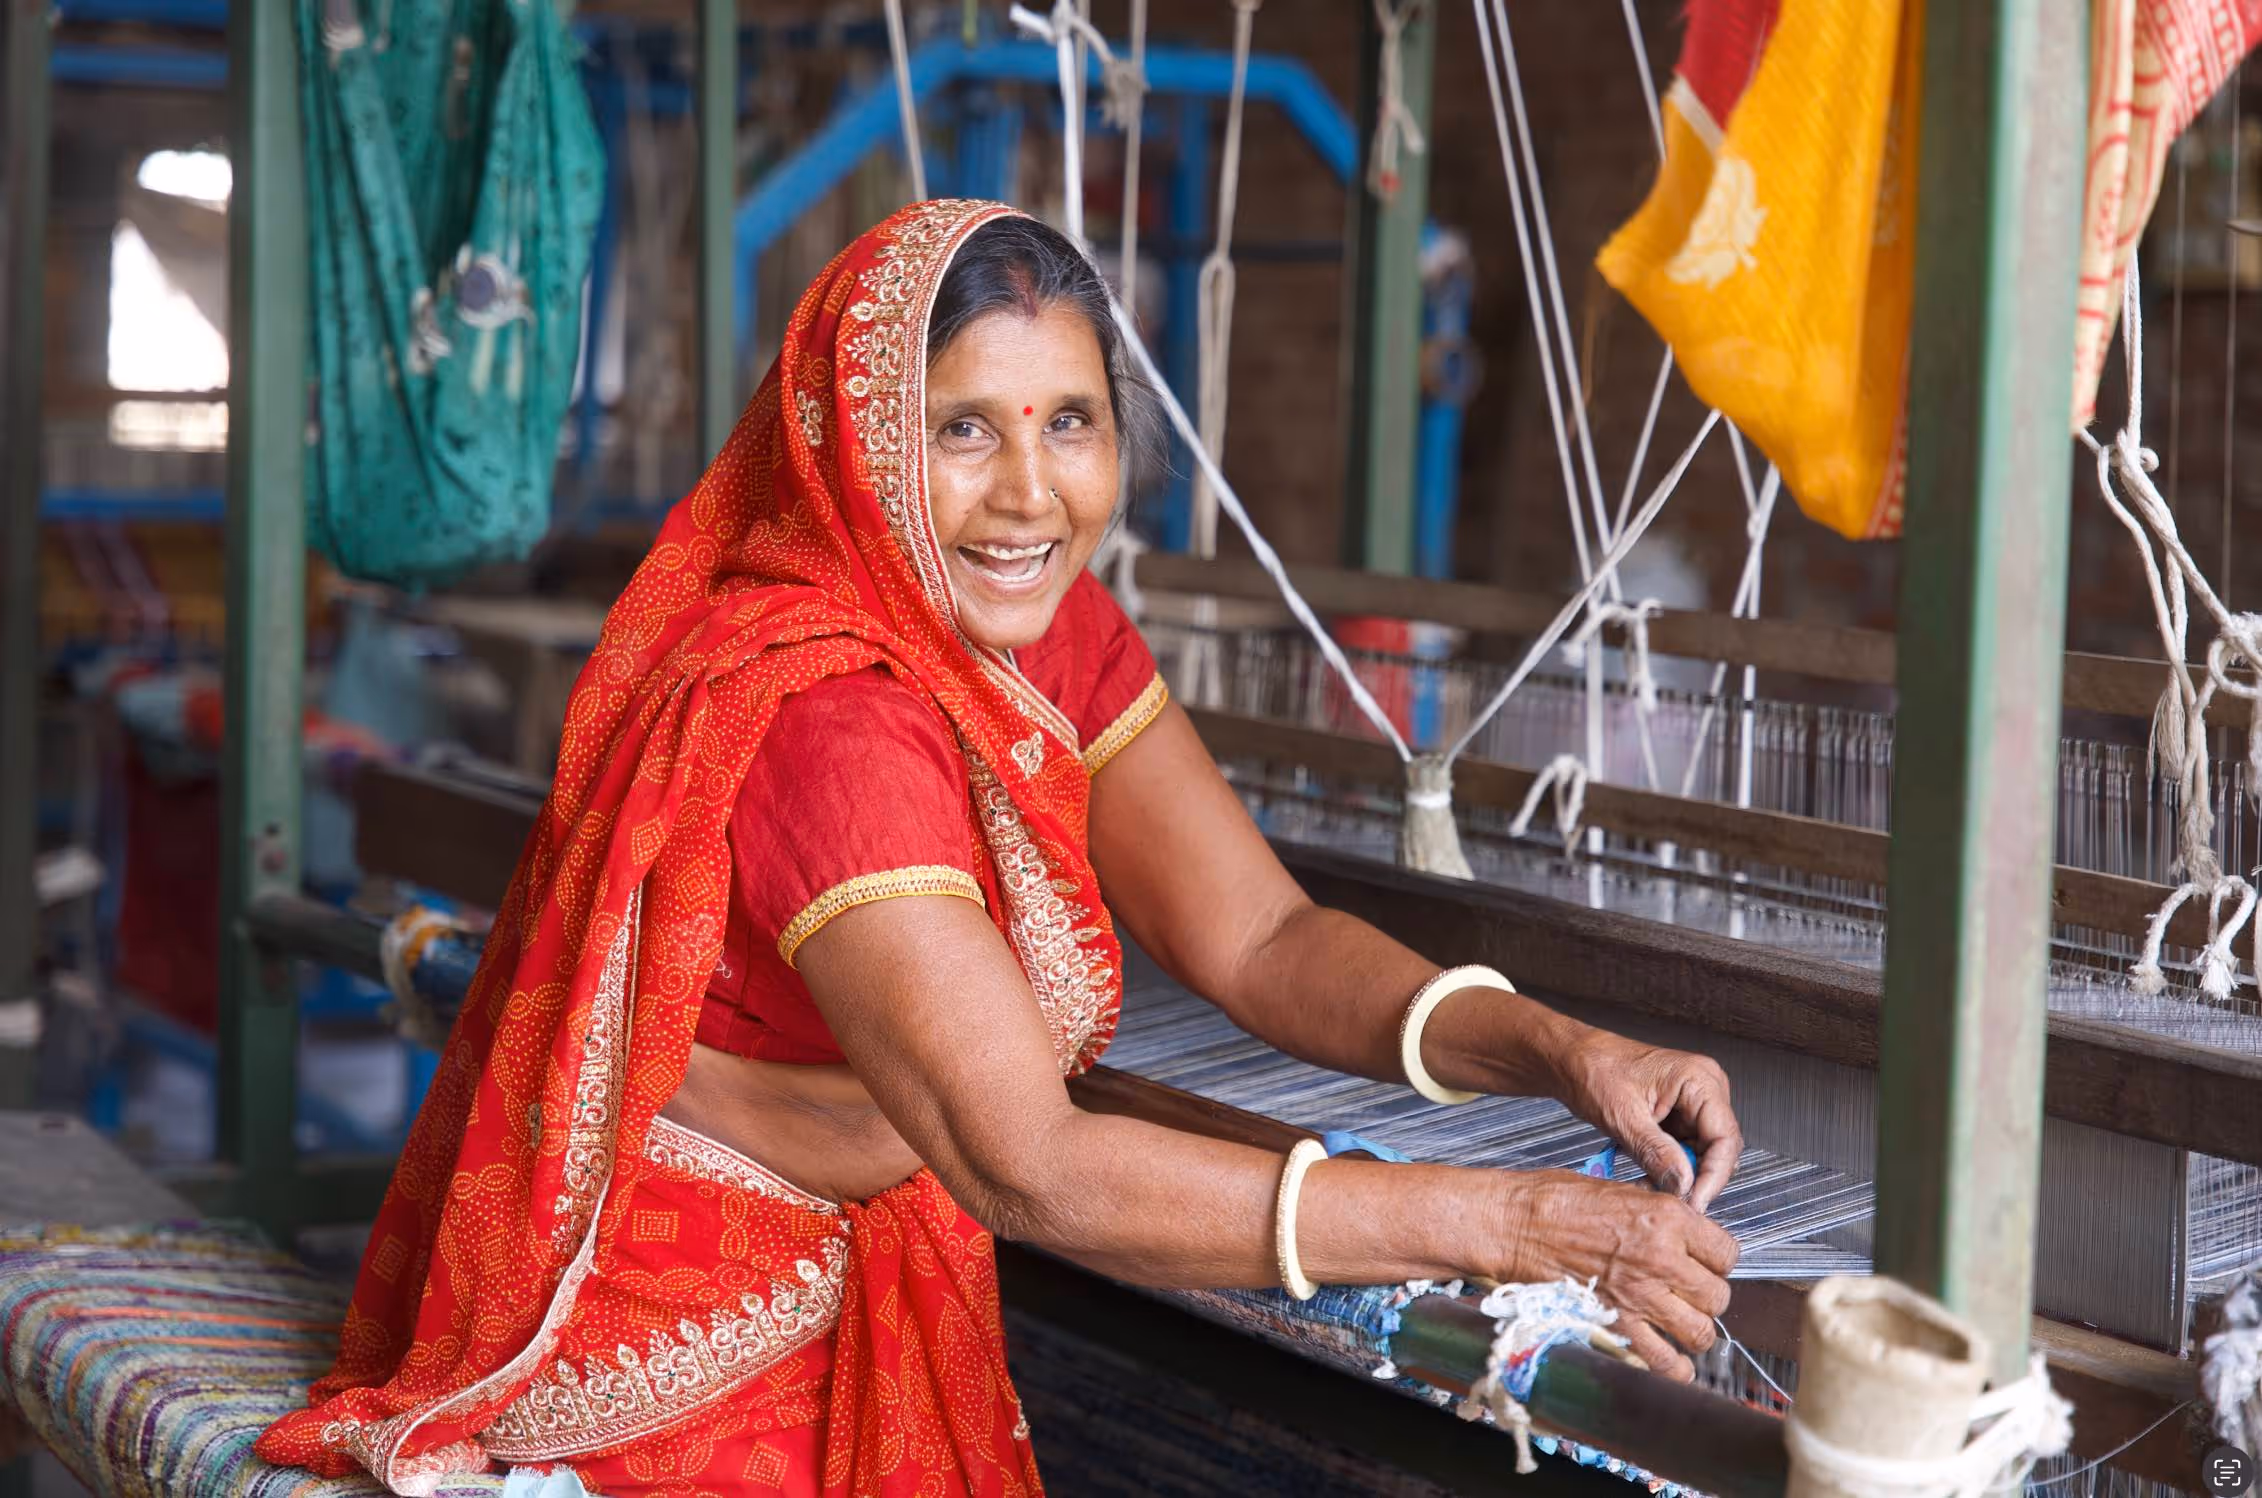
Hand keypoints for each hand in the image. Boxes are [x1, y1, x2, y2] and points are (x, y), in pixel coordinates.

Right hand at [1493, 1170, 1738, 1381]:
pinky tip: (1668, 1358)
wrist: (1514, 1224)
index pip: (1727, 1254)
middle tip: (1687, 1295)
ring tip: (1678, 1326)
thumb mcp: (1620, 1191)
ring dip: (1692, 1332)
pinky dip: (1673, 1367)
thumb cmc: (1555, 1201)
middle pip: (1718, 1297)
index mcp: (1666, 1218)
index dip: (1716, 1261)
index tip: (1703, 1263)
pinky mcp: (1617, 1324)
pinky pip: (1666, 1363)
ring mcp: (1641, 1296)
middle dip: (1706, 1298)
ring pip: (1701, 1333)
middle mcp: (1662, 1259)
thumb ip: (1660, 1215)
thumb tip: (1685, 1234)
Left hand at [1552, 1032, 1741, 1211]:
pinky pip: (1683, 1149)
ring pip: (1700, 1154)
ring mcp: (1692, 1102)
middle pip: (1717, 1149)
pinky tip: (1647, 1175)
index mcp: (1699, 1079)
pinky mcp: (1678, 1115)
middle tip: (1670, 1200)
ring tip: (1649, 1185)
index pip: (1725, 1139)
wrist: (1570, 1059)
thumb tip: (1683, 1184)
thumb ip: (1656, 1152)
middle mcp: (1704, 1089)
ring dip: (1678, 1176)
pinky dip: (1667, 1167)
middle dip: (1694, 1178)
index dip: (1713, 1177)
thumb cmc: (1592, 1069)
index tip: (1695, 1203)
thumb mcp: (1623, 1116)